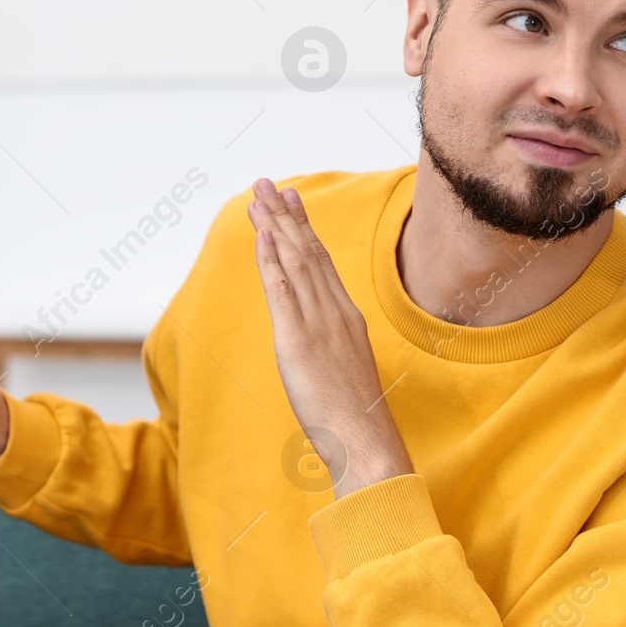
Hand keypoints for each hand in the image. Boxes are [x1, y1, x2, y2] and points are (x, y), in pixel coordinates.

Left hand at [246, 179, 412, 497]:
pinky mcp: (299, 340)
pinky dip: (273, 261)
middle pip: (309, 253)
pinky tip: (263, 238)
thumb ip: (333, 351)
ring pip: (296, 263)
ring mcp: (319, 323)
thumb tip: (320, 348)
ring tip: (259, 199)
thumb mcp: (345, 372)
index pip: (322, 264)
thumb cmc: (356, 418)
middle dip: (286, 216)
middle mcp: (335, 312)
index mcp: (346, 318)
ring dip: (275, 228)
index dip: (304, 231)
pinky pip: (284, 291)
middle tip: (268, 185)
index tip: (291, 203)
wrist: (366, 441)